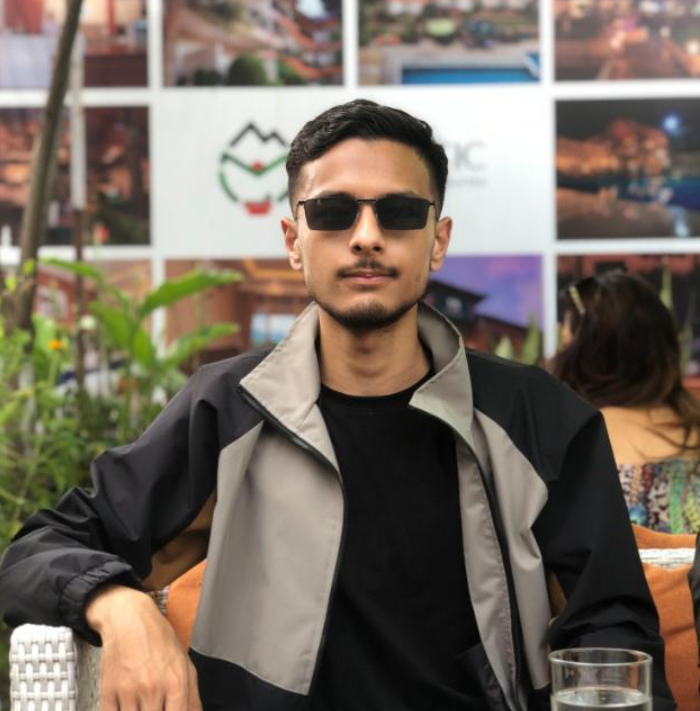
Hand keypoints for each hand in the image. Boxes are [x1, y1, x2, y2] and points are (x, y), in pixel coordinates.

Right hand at [86, 584, 202, 710]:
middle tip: (154, 706)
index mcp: (175, 681)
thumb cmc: (158, 639)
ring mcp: (129, 691)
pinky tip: (126, 706)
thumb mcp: (183, 661)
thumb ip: (192, 694)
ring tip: (142, 704)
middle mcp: (153, 688)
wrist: (129, 619)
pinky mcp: (108, 691)